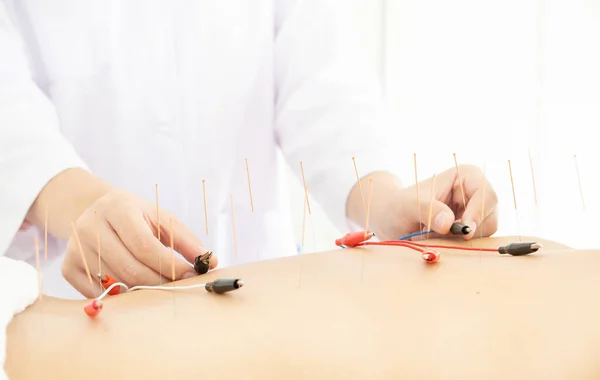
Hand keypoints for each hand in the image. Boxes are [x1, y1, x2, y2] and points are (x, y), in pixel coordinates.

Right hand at [62, 189, 216, 297]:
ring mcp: (75, 246)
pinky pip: (96, 292)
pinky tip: (132, 288)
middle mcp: (91, 225)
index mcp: (118, 207)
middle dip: (159, 282)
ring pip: (115, 282)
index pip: (144, 245)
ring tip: (158, 286)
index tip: (190, 276)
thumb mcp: (162, 219)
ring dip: (141, 291)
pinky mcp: (67, 265)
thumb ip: (186, 240)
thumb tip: (210, 262)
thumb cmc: (137, 217)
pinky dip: (118, 295)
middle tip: (177, 288)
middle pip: (129, 268)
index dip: (169, 265)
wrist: (98, 210)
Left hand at [377, 165, 497, 240]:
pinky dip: (460, 246)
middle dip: (470, 229)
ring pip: (485, 231)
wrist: (391, 219)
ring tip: (436, 236)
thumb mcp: (408, 206)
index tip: (464, 228)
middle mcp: (473, 193)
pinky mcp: (469, 229)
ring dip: (463, 240)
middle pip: (490, 215)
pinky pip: (476, 242)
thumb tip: (448, 223)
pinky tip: (441, 241)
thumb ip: (427, 210)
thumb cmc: (399, 206)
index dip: (479, 211)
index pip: (486, 193)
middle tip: (445, 237)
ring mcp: (473, 212)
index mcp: (464, 176)